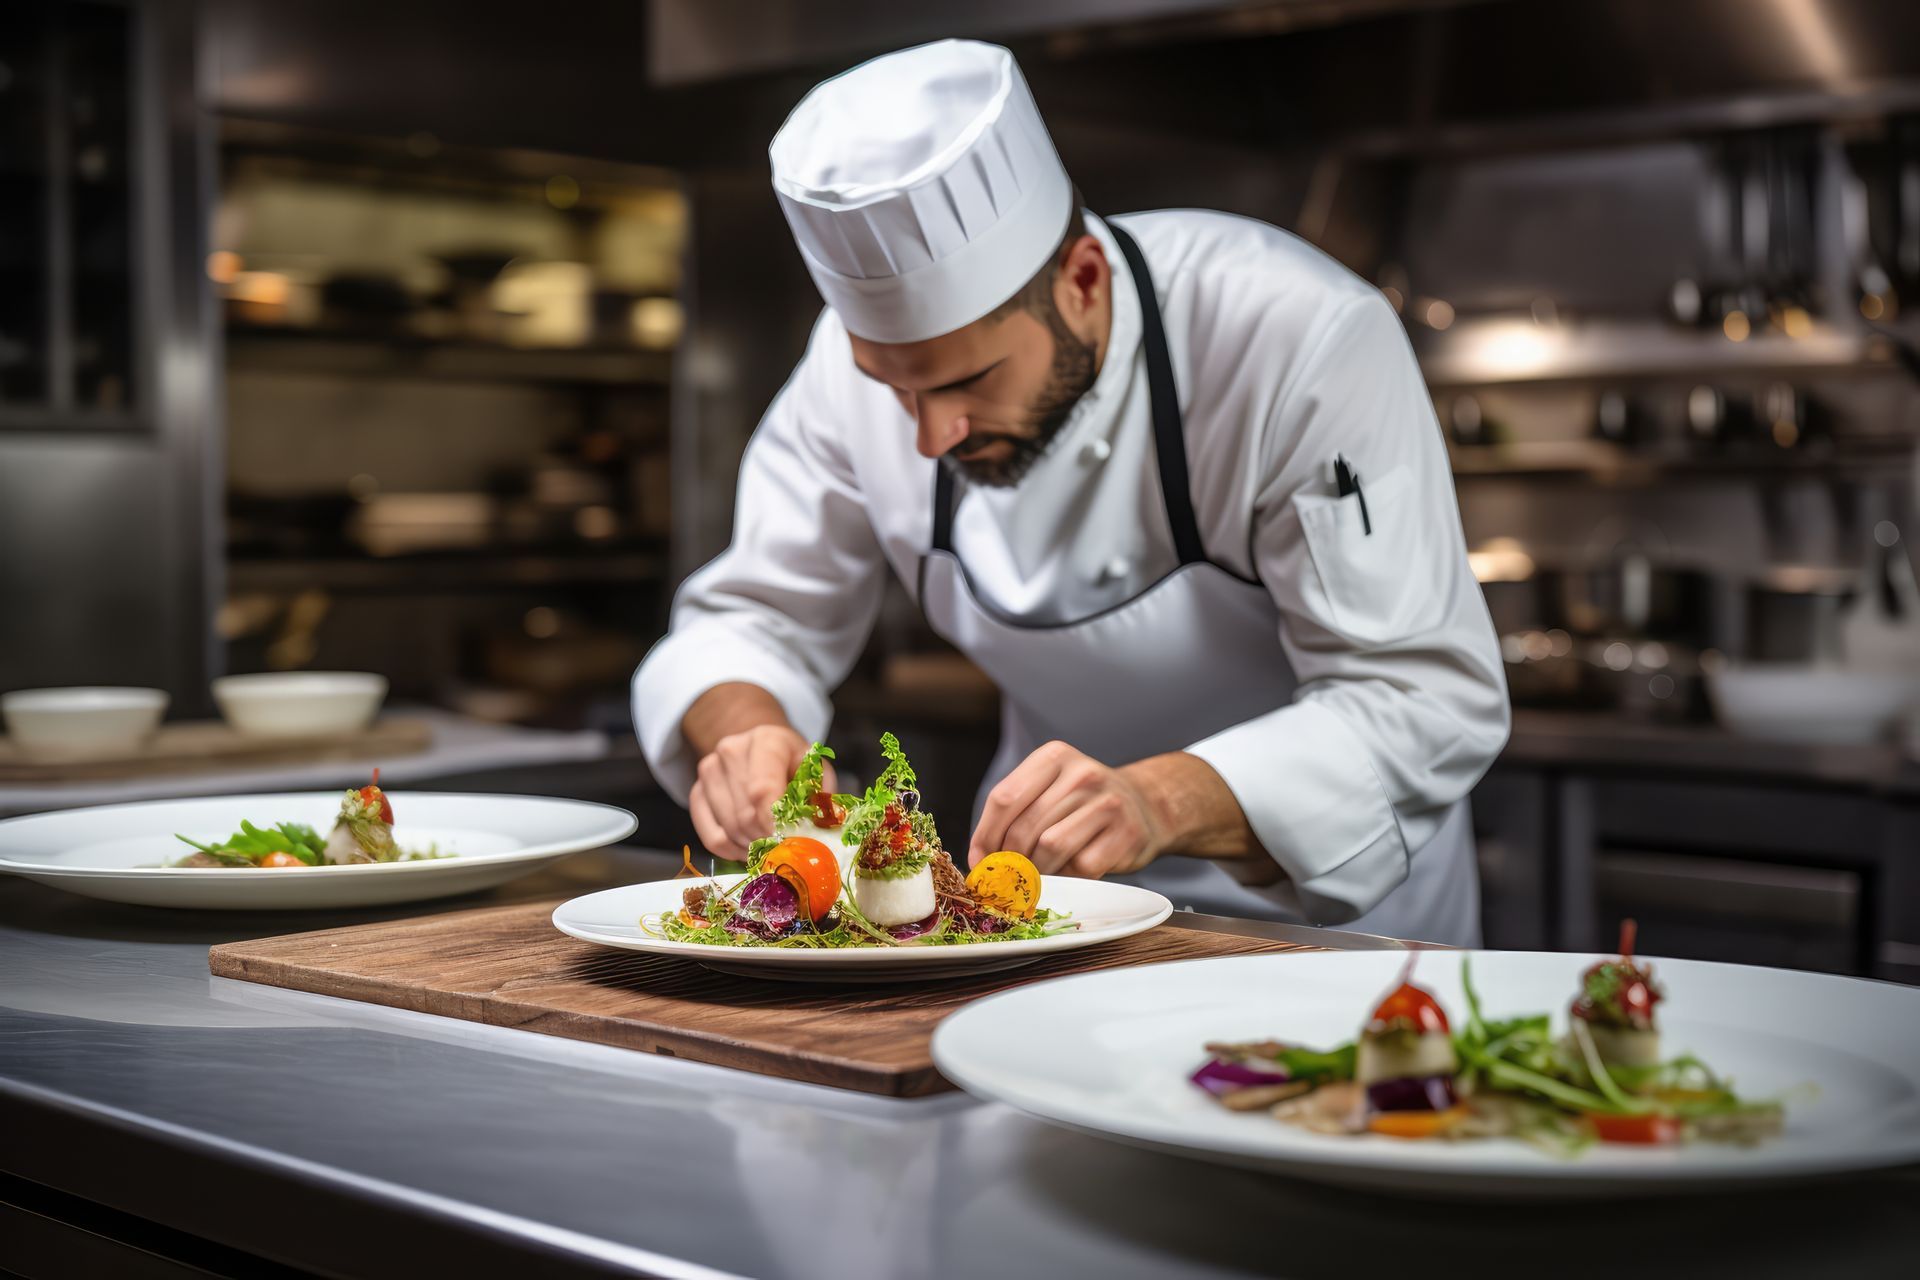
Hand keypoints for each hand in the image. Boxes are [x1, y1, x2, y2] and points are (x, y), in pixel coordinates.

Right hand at [689, 724, 834, 858]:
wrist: (760, 748)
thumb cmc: (793, 763)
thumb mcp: (816, 771)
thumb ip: (821, 799)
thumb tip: (821, 832)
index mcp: (766, 740)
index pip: (762, 788)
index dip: (773, 822)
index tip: (787, 843)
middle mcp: (731, 751)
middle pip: (745, 814)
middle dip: (767, 839)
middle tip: (785, 849)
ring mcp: (709, 771)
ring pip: (729, 828)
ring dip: (752, 847)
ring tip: (771, 846)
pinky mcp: (696, 792)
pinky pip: (711, 837)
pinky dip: (732, 851)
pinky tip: (749, 849)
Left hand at [966, 741, 1168, 878]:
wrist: (1146, 807)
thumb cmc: (1084, 804)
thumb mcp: (1050, 790)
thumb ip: (1016, 813)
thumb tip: (980, 859)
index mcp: (1054, 756)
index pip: (1004, 798)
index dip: (985, 835)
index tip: (980, 859)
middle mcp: (1082, 774)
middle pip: (1024, 828)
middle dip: (1010, 860)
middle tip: (1009, 875)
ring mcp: (1108, 803)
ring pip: (1050, 848)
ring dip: (1038, 871)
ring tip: (1039, 874)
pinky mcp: (1127, 834)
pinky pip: (1081, 866)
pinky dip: (1069, 877)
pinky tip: (1070, 872)